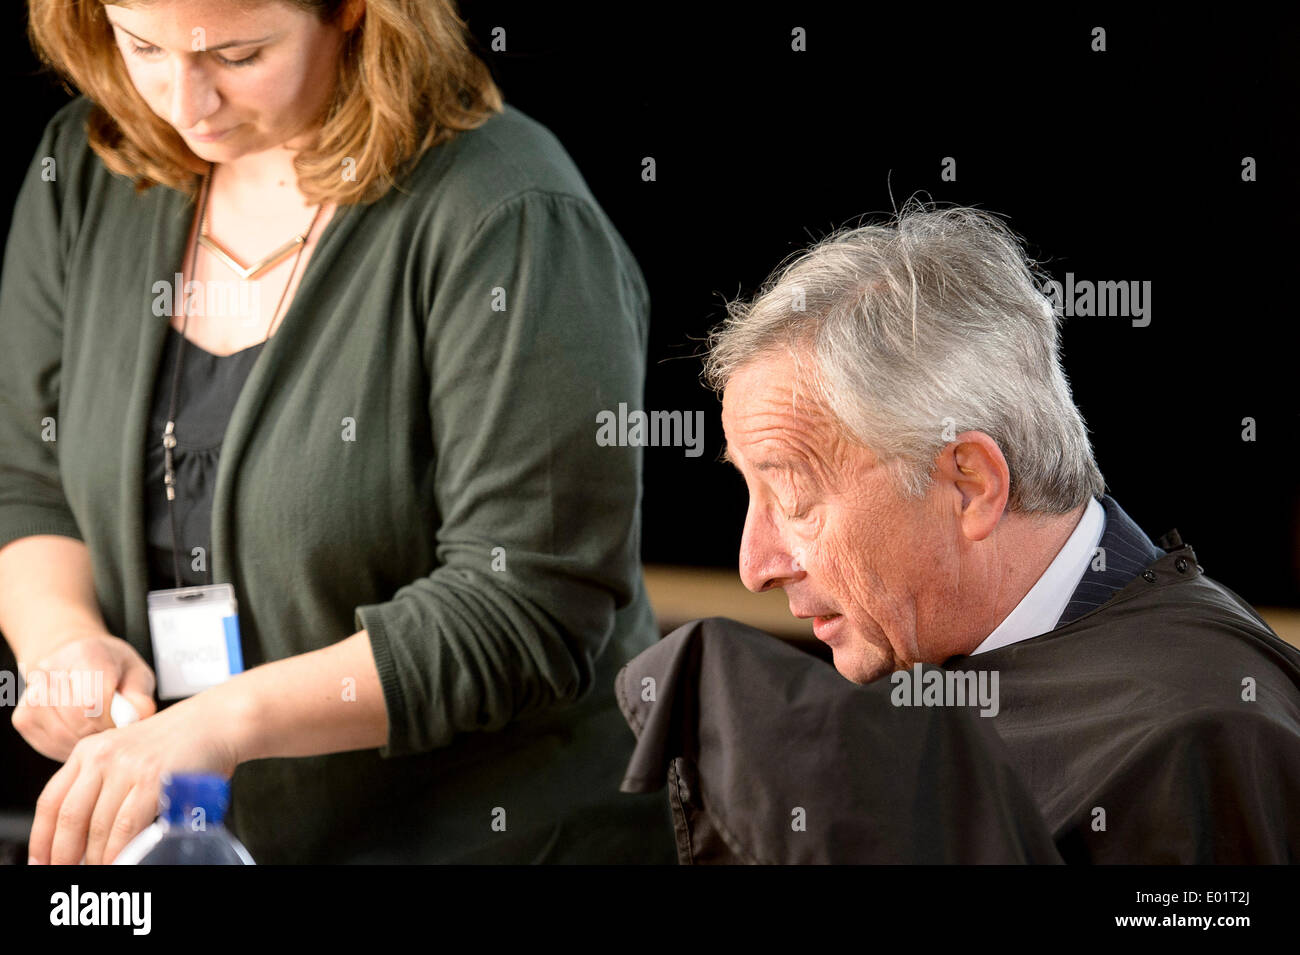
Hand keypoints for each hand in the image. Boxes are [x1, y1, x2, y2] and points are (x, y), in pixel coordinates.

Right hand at [12, 630, 156, 761]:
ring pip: (61, 733)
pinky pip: (47, 742)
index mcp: (85, 654)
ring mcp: (31, 693)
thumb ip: (140, 695)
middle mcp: (51, 670)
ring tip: (98, 731)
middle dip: (100, 731)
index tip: (122, 721)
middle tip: (112, 729)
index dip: (111, 719)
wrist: (77, 661)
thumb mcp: (136, 674)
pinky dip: (68, 746)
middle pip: (76, 718)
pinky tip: (81, 735)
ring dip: (84, 741)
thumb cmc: (112, 670)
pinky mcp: (23, 716)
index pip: (93, 698)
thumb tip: (138, 716)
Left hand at [26, 690, 240, 864]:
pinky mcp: (155, 780)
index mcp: (90, 750)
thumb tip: (82, 834)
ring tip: (99, 871)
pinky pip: (127, 827)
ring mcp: (129, 767)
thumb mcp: (126, 753)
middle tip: (65, 871)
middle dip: (65, 854)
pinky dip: (121, 851)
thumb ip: (102, 782)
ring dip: (97, 858)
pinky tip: (122, 861)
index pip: (51, 800)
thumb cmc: (176, 744)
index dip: (41, 837)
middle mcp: (104, 756)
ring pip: (99, 826)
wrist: (216, 722)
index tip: (40, 859)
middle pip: (70, 816)